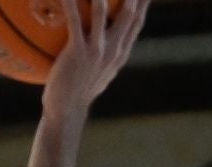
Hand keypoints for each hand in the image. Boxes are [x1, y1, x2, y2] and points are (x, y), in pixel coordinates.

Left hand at [43, 0, 148, 118]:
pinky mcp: (77, 53)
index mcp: (121, 54)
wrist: (67, 111)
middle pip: (129, 14)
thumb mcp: (101, 73)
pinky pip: (75, 22)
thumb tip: (109, 43)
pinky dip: (71, 5)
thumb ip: (107, 56)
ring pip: (103, 13)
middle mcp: (113, 50)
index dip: (144, 4)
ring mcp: (97, 51)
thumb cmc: (80, 92)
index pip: (137, 23)